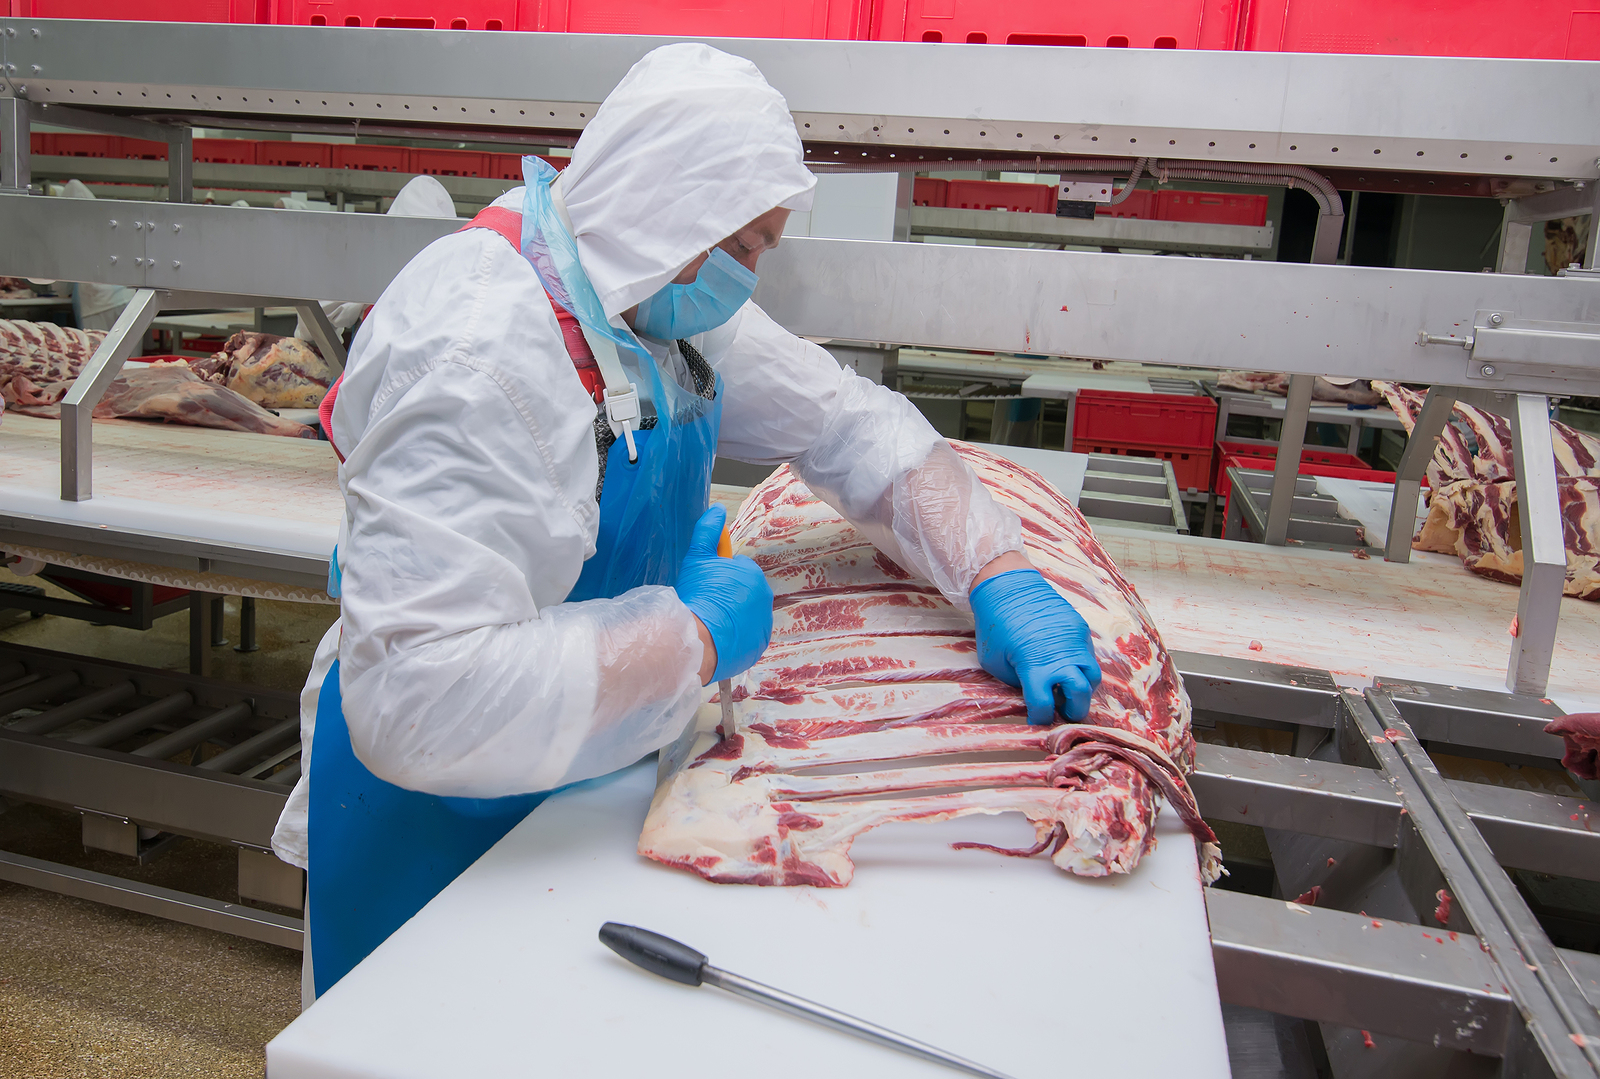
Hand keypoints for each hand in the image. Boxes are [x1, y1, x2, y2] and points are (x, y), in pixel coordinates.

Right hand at [674, 506, 773, 684]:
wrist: (699, 638)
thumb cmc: (697, 595)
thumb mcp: (697, 558)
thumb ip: (708, 532)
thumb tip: (718, 509)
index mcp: (752, 573)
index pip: (737, 569)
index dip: (719, 577)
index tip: (706, 586)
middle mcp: (764, 596)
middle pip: (743, 592)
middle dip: (728, 595)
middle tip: (706, 603)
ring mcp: (764, 622)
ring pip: (746, 614)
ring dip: (732, 616)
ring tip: (711, 622)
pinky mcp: (760, 644)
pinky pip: (748, 636)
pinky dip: (737, 636)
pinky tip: (719, 636)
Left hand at [969, 567, 1100, 723]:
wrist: (1008, 586)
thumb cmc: (995, 625)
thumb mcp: (995, 662)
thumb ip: (1017, 682)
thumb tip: (1033, 693)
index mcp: (1035, 667)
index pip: (1045, 706)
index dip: (1041, 718)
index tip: (1038, 719)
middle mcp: (1061, 656)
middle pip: (1080, 696)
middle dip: (1074, 711)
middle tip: (1064, 713)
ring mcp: (1075, 641)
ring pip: (1092, 677)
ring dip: (1083, 689)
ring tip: (1068, 690)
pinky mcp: (1080, 628)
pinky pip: (1088, 655)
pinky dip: (1080, 666)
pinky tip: (1066, 666)